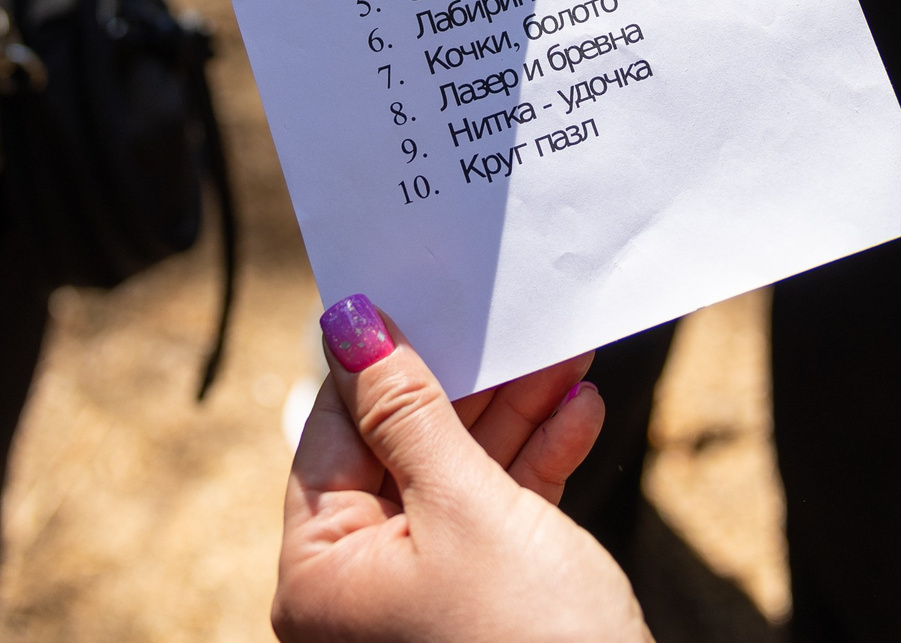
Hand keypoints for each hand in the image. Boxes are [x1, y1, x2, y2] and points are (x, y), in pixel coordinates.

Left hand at [275, 296, 646, 642]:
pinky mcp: (486, 607)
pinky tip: (580, 414)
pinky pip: (500, 518)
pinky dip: (537, 467)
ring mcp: (424, 603)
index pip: (333, 437)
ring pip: (458, 479)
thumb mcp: (465, 506)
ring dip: (515, 414)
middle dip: (468, 383)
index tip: (412, 293)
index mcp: (319, 578)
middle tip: (507, 316)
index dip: (376, 363)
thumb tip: (351, 330)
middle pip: (400, 452)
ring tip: (563, 351)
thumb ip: (412, 413)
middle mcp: (360, 594)